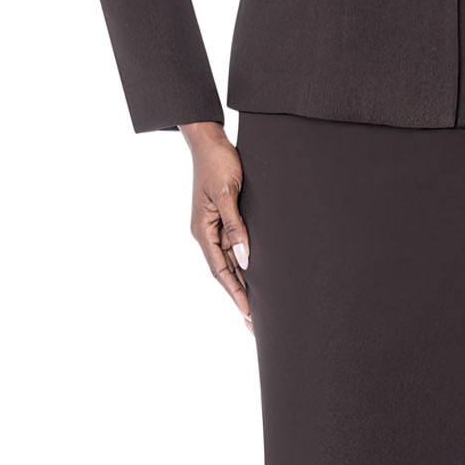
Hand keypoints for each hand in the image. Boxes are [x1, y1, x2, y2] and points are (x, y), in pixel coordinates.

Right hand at [179, 121, 253, 333]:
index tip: (249, 314)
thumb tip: (244, 258)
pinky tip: (259, 274)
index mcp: (203, 231)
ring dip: (245, 283)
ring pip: (232, 262)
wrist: (210, 140)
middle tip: (257, 323)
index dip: (235, 294)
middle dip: (241, 297)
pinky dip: (247, 263)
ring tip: (261, 307)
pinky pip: (236, 246)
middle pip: (226, 272)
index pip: (220, 271)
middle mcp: (207, 233)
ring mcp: (215, 226)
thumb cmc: (217, 163)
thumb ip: (235, 227)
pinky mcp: (225, 217)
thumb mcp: (227, 194)